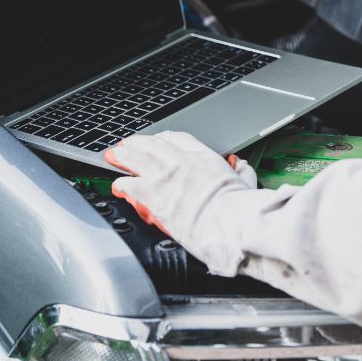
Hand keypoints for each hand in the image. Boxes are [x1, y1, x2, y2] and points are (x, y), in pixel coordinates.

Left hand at [105, 131, 256, 237]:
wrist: (229, 223)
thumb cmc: (240, 208)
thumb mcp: (247, 182)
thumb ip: (242, 171)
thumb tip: (242, 166)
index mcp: (204, 157)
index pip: (178, 139)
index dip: (164, 138)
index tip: (159, 140)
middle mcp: (182, 163)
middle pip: (152, 144)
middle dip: (138, 142)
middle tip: (128, 144)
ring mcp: (165, 178)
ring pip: (136, 158)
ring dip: (123, 155)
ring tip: (114, 155)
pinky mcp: (153, 196)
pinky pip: (128, 184)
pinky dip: (121, 184)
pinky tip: (116, 186)